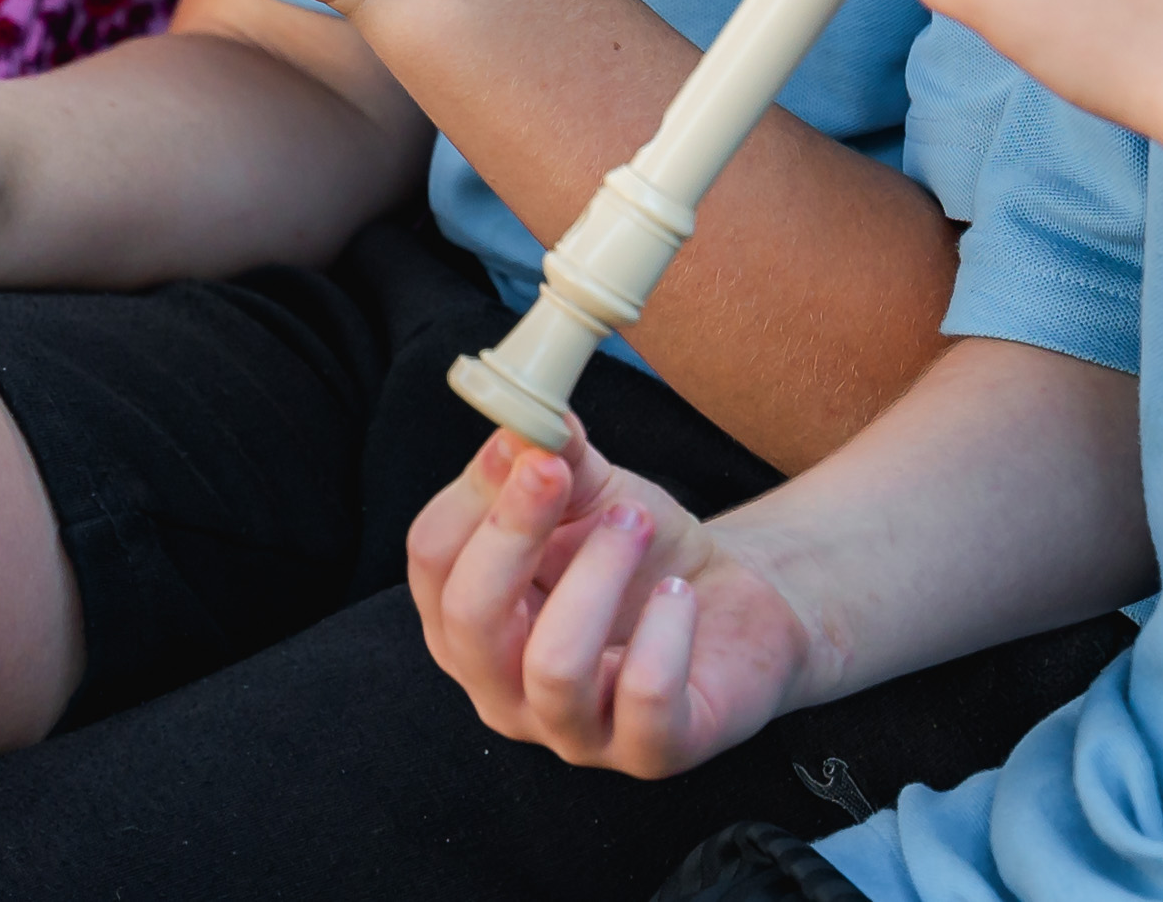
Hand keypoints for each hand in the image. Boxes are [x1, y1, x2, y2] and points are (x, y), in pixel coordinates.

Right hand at [405, 432, 825, 777]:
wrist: (731, 605)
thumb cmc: (641, 554)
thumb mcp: (592, 493)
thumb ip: (553, 453)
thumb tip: (524, 411)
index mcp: (467, 621)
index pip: (431, 562)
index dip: (473, 494)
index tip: (523, 442)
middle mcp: (502, 688)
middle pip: (469, 620)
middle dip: (512, 532)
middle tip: (560, 472)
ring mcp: (573, 732)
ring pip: (553, 666)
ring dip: (597, 575)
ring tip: (636, 522)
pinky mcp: (650, 751)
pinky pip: (645, 699)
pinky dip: (666, 633)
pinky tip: (680, 595)